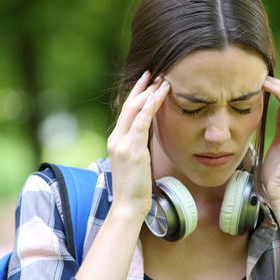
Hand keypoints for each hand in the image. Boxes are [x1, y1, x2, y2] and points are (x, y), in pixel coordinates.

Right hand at [107, 71, 169, 218]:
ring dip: (149, 94)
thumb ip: (139, 146)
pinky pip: (141, 124)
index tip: (147, 82)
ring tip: (162, 80)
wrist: (128, 206)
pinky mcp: (132, 151)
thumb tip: (149, 136)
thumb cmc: (135, 188)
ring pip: (135, 111)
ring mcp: (123, 144)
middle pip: (129, 106)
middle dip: (142, 88)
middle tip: (155, 73)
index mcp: (116, 141)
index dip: (136, 95)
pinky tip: (157, 97)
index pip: (126, 112)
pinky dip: (149, 109)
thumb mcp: (137, 162)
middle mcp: (116, 139)